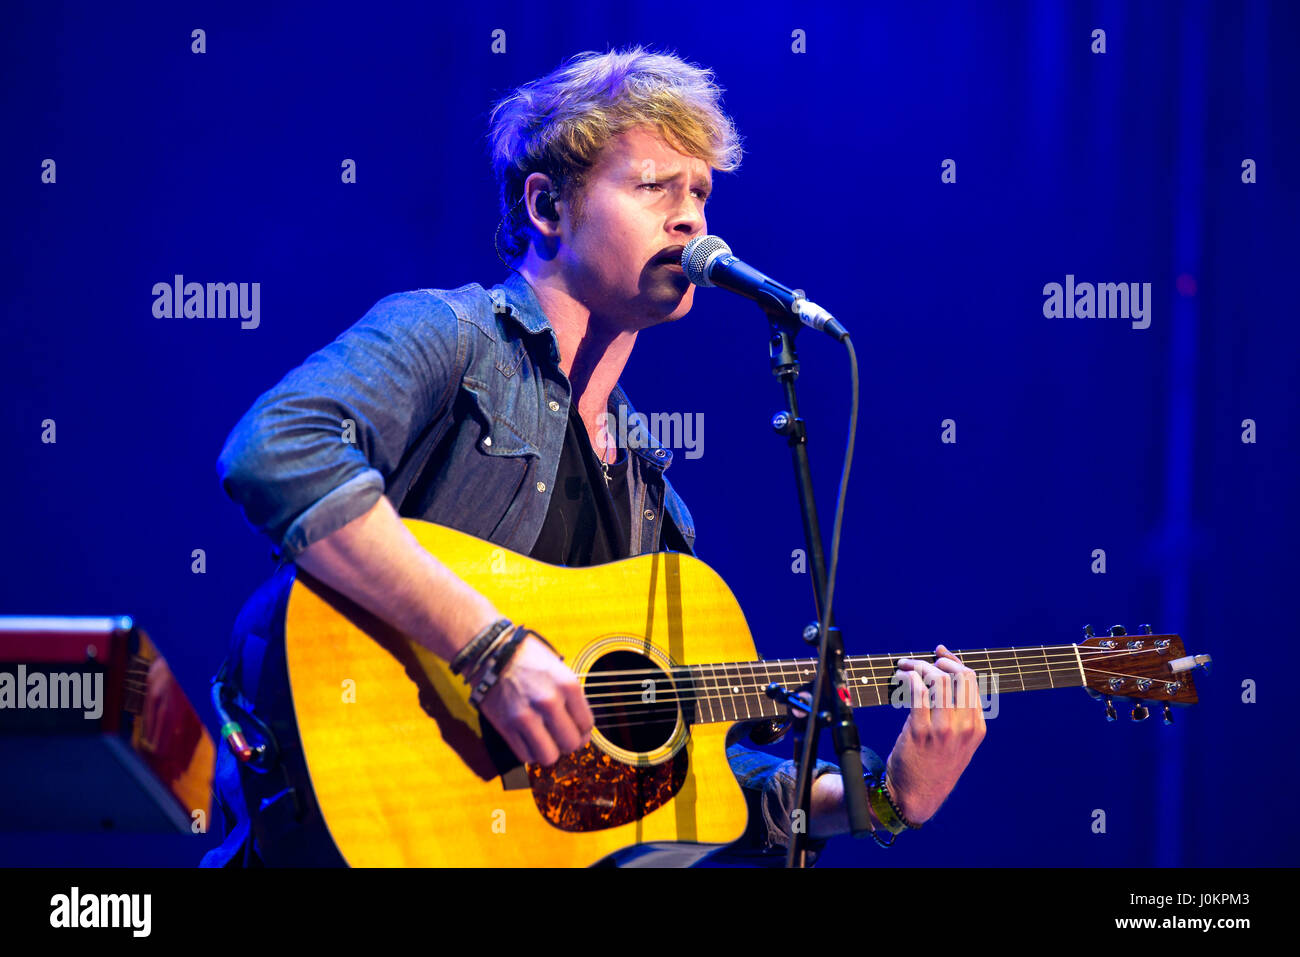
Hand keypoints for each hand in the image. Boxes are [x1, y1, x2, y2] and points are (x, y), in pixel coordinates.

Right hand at [475, 632, 594, 766]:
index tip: (576, 728)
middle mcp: (549, 702)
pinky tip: (530, 740)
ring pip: (549, 756)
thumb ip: (571, 697)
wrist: (492, 651)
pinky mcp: (507, 726)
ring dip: (550, 751)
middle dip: (569, 743)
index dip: (583, 730)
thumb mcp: (559, 668)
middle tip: (562, 737)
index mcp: (567, 685)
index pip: (586, 724)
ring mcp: (527, 716)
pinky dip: (530, 752)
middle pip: (571, 743)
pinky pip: (525, 755)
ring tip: (546, 741)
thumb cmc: (527, 657)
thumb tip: (581, 726)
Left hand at [885, 644, 985, 823]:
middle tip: (920, 662)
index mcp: (977, 728)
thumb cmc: (933, 767)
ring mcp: (943, 729)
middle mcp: (964, 727)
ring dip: (918, 665)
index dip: (953, 662)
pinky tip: (900, 678)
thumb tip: (945, 678)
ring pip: (937, 679)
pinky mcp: (919, 731)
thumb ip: (958, 716)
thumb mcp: (958, 744)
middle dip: (937, 661)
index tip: (939, 654)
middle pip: (958, 675)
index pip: (971, 681)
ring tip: (905, 667)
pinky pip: (916, 691)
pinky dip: (908, 677)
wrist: (915, 797)